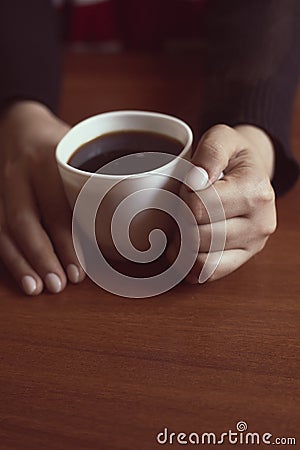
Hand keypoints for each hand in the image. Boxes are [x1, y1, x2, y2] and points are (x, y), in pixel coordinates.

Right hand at [0, 101, 84, 294]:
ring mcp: (2, 186)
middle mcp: (21, 172)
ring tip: (37, 289)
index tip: (81, 269)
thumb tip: (137, 220)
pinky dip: (8, 256)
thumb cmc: (60, 142)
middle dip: (43, 256)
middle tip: (60, 284)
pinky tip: (22, 276)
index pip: (58, 204)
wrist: (19, 124)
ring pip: (5, 228)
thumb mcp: (81, 149)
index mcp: (49, 158)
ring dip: (22, 262)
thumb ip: (101, 176)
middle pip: (26, 219)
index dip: (68, 240)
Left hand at [167, 124, 276, 282]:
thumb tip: (196, 180)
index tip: (184, 187)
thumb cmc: (233, 156)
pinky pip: (209, 273)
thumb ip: (210, 151)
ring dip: (180, 245)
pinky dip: (189, 265)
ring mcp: (254, 244)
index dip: (181, 198)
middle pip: (199, 235)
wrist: (252, 174)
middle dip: (179, 221)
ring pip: (201, 259)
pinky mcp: (243, 259)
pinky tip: (183, 248)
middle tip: (177, 208)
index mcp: (255, 191)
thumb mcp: (222, 138)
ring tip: (178, 227)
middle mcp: (260, 222)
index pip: (200, 206)